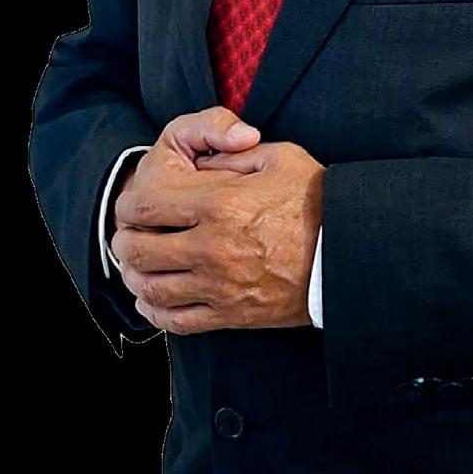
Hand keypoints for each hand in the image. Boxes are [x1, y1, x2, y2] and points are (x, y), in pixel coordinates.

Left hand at [112, 111, 324, 334]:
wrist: (348, 255)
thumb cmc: (315, 201)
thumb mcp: (278, 157)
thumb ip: (232, 152)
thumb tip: (201, 159)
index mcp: (219, 203)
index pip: (146, 206)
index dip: (129, 205)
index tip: (130, 205)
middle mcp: (211, 247)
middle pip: (140, 249)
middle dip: (124, 241)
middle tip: (126, 236)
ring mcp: (219, 286)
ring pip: (152, 289)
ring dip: (135, 277)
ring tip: (135, 266)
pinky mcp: (230, 315)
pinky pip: (177, 321)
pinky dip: (155, 313)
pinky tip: (152, 301)